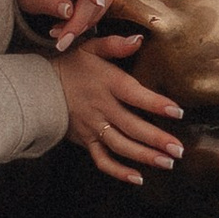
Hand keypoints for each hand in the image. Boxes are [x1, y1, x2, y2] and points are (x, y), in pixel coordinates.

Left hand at [16, 0, 114, 53]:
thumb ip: (48, 3)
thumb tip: (68, 12)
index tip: (97, 2)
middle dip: (80, 20)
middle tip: (62, 41)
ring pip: (101, 4)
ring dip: (82, 24)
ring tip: (59, 34)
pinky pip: (99, 10)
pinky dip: (85, 23)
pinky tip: (67, 28)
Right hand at [56, 30, 184, 181]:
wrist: (39, 88)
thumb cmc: (71, 66)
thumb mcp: (90, 47)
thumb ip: (115, 44)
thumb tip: (139, 39)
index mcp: (106, 83)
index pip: (134, 94)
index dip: (156, 104)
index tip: (178, 112)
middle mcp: (101, 108)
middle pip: (131, 126)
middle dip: (156, 139)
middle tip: (178, 150)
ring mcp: (93, 127)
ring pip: (120, 146)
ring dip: (144, 156)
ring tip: (167, 163)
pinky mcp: (85, 140)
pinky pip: (102, 160)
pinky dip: (118, 171)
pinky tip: (138, 178)